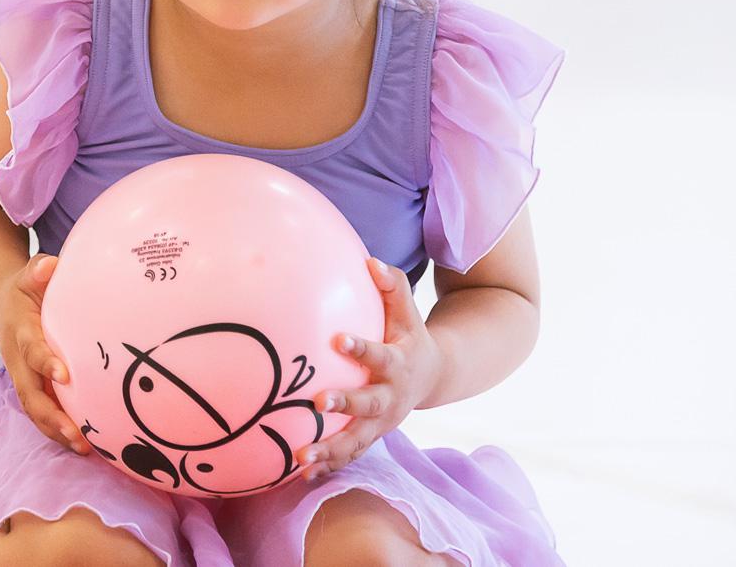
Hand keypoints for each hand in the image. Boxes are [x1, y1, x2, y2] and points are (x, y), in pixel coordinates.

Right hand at [0, 253, 90, 456]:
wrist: (0, 306)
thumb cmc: (25, 289)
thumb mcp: (28, 276)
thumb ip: (37, 271)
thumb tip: (51, 266)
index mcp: (20, 331)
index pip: (31, 349)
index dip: (45, 363)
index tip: (65, 376)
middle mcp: (18, 360)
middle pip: (30, 394)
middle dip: (51, 417)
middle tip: (77, 435)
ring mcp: (23, 378)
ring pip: (35, 410)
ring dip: (56, 431)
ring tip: (84, 448)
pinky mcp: (31, 388)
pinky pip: (42, 413)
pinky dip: (58, 431)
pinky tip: (86, 446)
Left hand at [299, 256, 443, 480]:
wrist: (434, 377)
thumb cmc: (410, 336)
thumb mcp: (408, 311)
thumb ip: (392, 286)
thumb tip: (371, 261)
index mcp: (398, 363)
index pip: (379, 354)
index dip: (360, 348)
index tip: (337, 339)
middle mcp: (391, 397)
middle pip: (368, 403)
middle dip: (344, 404)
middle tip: (316, 401)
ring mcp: (382, 422)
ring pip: (356, 440)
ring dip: (330, 450)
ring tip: (301, 457)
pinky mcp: (372, 437)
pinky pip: (349, 455)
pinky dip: (328, 466)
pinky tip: (300, 473)